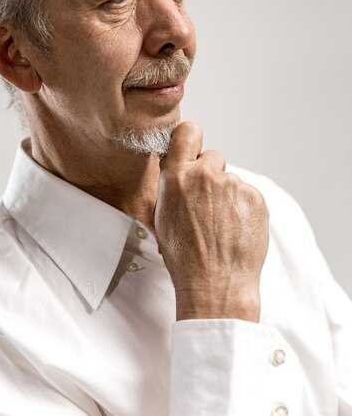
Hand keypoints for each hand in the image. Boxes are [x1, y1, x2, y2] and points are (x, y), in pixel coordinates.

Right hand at [154, 122, 268, 321]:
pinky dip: (244, 208)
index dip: (191, 140)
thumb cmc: (185, 257)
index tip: (193, 150)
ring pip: (231, 180)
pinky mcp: (255, 198)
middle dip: (211, 175)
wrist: (216, 285)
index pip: (188, 132)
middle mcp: (205, 175)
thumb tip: (177, 166)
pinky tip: (236, 229)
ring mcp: (233, 185)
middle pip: (213, 157)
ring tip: (222, 225)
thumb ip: (171, 184)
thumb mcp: (162, 216)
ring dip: (228, 196)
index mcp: (177, 177)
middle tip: (208, 204)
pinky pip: (248, 194)